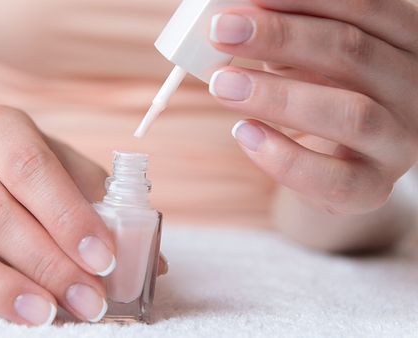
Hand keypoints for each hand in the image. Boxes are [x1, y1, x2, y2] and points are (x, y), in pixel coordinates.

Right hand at [0, 105, 116, 324]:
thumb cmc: (29, 173)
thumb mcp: (68, 172)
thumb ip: (106, 208)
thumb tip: (152, 263)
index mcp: (0, 128)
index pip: (30, 169)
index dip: (67, 216)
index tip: (103, 259)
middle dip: (47, 264)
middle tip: (89, 301)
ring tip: (43, 316)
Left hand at [209, 0, 417, 213]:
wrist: (335, 160)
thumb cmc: (320, 91)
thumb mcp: (306, 53)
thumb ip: (286, 29)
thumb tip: (233, 13)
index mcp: (404, 39)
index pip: (366, 7)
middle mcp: (412, 87)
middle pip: (353, 52)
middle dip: (280, 37)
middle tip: (222, 31)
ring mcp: (399, 141)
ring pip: (351, 114)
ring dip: (277, 96)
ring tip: (222, 84)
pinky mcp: (372, 187)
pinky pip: (333, 179)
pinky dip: (282, 157)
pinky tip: (244, 133)